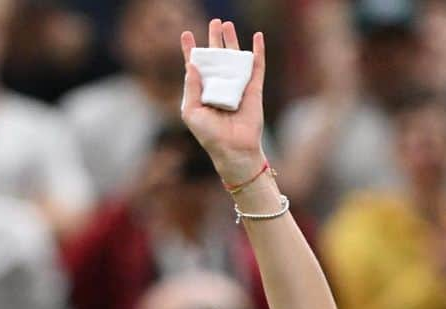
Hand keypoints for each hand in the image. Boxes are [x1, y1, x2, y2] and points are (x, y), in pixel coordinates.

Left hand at [180, 19, 265, 187]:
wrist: (233, 149)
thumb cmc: (209, 135)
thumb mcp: (191, 112)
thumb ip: (190, 88)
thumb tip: (190, 65)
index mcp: (203, 92)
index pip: (196, 67)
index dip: (191, 50)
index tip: (186, 35)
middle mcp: (219, 86)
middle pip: (216, 57)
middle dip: (214, 39)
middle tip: (214, 22)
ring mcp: (237, 86)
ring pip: (235, 57)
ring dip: (232, 40)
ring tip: (226, 24)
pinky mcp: (253, 89)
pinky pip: (257, 66)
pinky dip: (258, 51)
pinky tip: (258, 37)